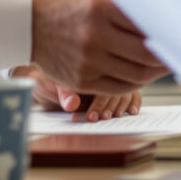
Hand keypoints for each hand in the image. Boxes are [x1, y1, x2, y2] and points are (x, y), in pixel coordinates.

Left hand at [27, 68, 142, 120]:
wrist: (45, 79)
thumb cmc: (48, 82)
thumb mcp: (49, 85)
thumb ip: (63, 94)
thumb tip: (72, 105)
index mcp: (88, 61)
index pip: (102, 79)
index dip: (99, 101)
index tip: (92, 116)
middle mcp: (102, 64)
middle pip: (117, 83)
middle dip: (109, 105)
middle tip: (100, 118)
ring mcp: (112, 72)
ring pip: (126, 86)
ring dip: (121, 105)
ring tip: (111, 116)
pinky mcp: (118, 80)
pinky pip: (132, 88)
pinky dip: (134, 100)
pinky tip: (132, 111)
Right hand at [29, 0, 167, 92]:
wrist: (27, 24)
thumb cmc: (66, 3)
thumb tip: (164, 2)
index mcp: (100, 6)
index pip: (147, 22)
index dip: (168, 30)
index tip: (180, 31)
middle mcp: (94, 34)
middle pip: (147, 52)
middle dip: (168, 54)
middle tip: (179, 51)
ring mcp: (88, 60)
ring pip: (137, 73)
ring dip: (157, 71)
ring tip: (165, 64)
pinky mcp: (82, 80)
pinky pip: (120, 87)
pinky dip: (138, 82)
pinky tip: (144, 73)